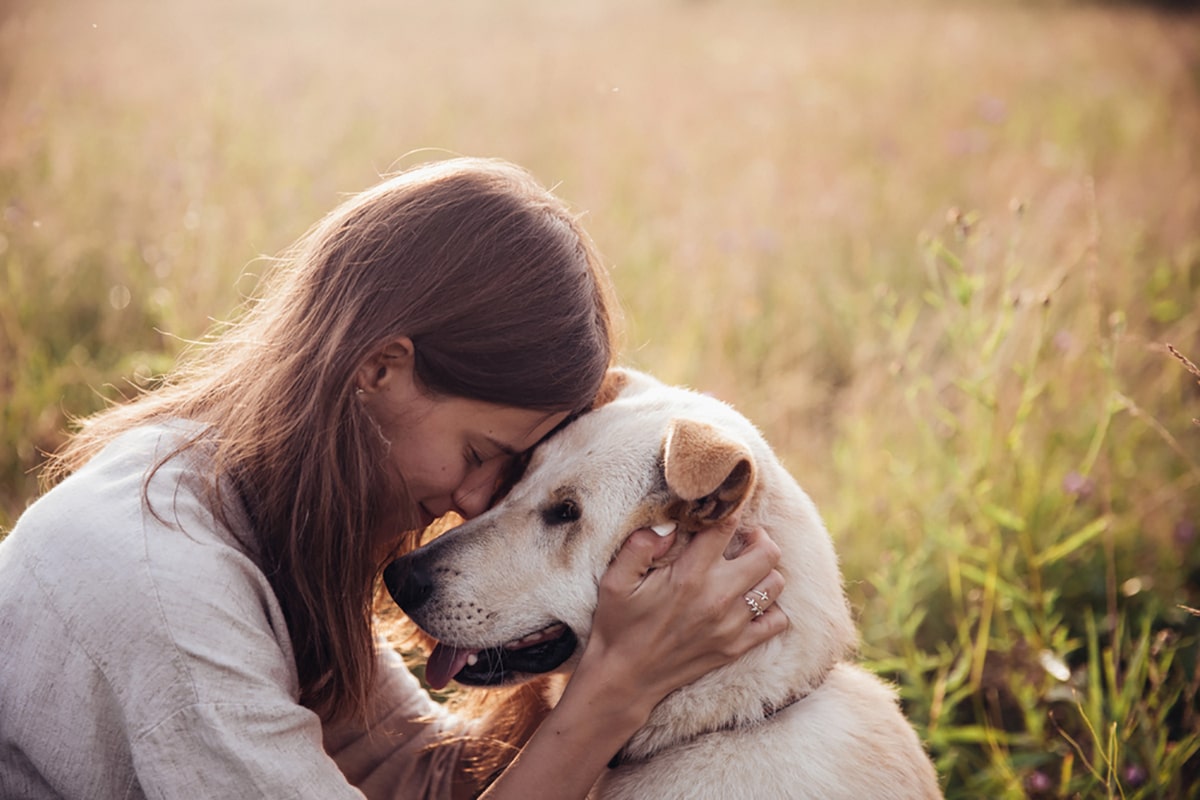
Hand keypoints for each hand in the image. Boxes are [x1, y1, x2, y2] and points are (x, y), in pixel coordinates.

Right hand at [582, 518, 785, 715]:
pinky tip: (749, 601)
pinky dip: (770, 608)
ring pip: (776, 584)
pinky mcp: (737, 647)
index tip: (722, 508)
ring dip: (765, 571)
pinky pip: (777, 621)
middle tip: (741, 538)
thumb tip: (669, 524)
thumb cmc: (619, 625)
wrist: (624, 678)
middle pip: (767, 553)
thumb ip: (639, 545)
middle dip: (757, 537)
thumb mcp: (615, 580)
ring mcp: (731, 625)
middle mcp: (717, 597)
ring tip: (746, 568)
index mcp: (689, 576)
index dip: (728, 510)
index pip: (726, 527)